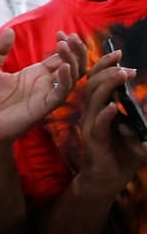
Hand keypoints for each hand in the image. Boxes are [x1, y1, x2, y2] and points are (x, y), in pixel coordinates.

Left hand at [0, 28, 84, 148]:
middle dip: (75, 50)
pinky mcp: (45, 106)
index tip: (61, 33)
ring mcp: (46, 94)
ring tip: (64, 46)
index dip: (64, 45)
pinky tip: (64, 67)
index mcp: (35, 73)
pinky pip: (62, 93)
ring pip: (72, 76)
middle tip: (71, 37)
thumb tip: (9, 30)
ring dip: (72, 60)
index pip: (58, 57)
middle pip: (72, 64)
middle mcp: (45, 83)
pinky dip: (67, 80)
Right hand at [77, 50, 146, 194]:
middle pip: (92, 83)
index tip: (119, 53)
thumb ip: (144, 116)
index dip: (105, 64)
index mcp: (100, 107)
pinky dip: (106, 115)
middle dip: (106, 69)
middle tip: (123, 62)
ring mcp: (91, 125)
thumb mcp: (138, 130)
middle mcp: (92, 113)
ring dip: (108, 85)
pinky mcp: (94, 140)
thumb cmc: (122, 155)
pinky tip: (114, 108)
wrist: (108, 180)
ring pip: (94, 99)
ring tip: (123, 76)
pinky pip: (98, 124)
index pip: (97, 80)